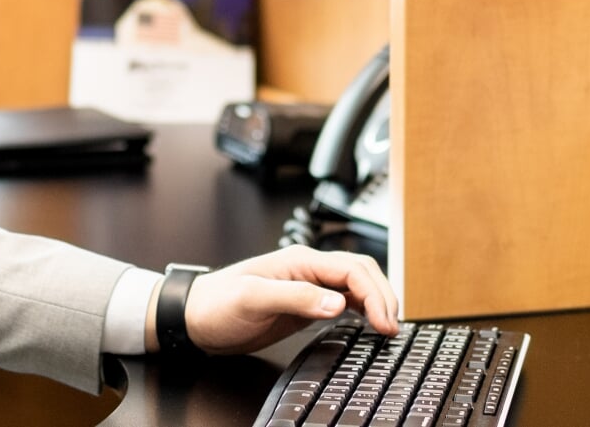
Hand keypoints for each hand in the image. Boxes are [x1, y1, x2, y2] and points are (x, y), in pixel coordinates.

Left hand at [160, 246, 397, 355]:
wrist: (196, 317)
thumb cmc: (217, 304)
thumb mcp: (253, 299)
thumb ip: (296, 298)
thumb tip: (337, 303)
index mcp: (301, 261)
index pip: (352, 271)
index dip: (375, 295)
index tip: (384, 322)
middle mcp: (309, 270)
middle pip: (361, 274)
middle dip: (384, 296)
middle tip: (392, 327)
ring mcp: (308, 286)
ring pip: (356, 286)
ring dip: (376, 302)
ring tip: (388, 327)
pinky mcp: (305, 304)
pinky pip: (343, 301)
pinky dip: (362, 310)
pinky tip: (369, 323)